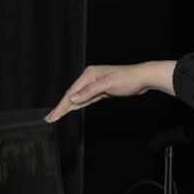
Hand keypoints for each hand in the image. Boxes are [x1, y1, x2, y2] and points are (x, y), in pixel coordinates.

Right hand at [44, 61, 175, 122]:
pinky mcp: (102, 90)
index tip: (52, 116)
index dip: (61, 106)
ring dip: (67, 107)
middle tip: (50, 119)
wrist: (143, 78)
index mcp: (89, 75)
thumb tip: (72, 98)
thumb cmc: (128, 79)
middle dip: (61, 107)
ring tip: (56, 115)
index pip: (71, 93)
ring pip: (78, 98)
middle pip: (72, 95)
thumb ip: (89, 92)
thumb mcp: (108, 85)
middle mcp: (90, 78)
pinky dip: (78, 105)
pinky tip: (72, 109)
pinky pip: (86, 99)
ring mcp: (95, 84)